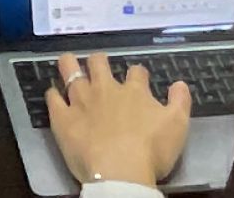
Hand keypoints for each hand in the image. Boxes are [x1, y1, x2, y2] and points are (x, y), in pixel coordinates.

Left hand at [45, 51, 191, 189]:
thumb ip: (180, 102)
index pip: (136, 72)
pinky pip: (53, 99)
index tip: (137, 77)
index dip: (137, 73)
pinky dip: (53, 94)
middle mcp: (105, 89)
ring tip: (67, 61)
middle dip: (98, 61)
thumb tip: (179, 84)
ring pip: (71, 72)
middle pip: (99, 63)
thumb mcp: (178, 125)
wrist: (120, 172)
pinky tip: (53, 93)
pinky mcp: (63, 118)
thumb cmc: (151, 151)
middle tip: (97, 63)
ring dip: (70, 65)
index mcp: (134, 91)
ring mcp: (81, 102)